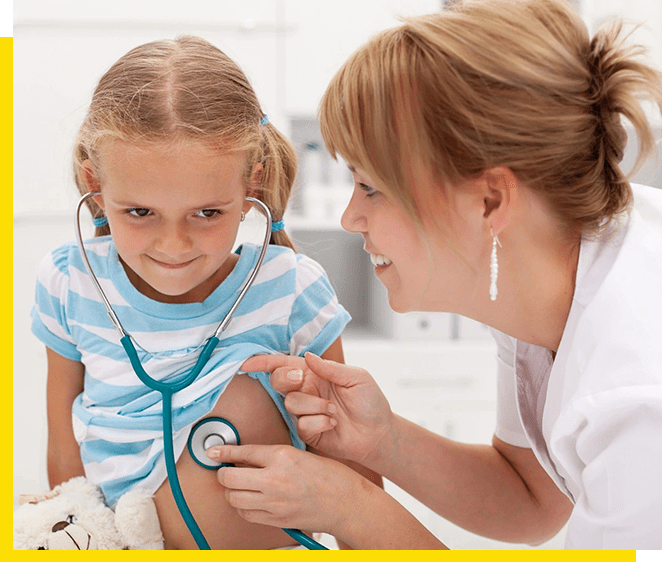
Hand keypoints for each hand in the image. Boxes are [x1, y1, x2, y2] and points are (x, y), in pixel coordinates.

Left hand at [206, 444, 369, 537]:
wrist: (347, 504)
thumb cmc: (331, 477)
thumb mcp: (301, 454)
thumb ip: (274, 456)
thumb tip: (249, 457)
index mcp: (283, 457)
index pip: (244, 452)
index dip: (225, 451)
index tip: (215, 452)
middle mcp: (275, 479)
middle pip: (231, 477)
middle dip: (223, 472)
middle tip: (225, 469)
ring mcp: (274, 503)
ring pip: (234, 498)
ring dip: (230, 491)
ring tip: (237, 485)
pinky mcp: (276, 520)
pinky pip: (246, 514)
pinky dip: (242, 507)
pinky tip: (248, 500)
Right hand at [240, 353, 393, 467]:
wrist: (377, 434)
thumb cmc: (370, 402)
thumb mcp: (356, 377)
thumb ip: (330, 367)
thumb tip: (307, 356)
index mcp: (315, 373)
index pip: (284, 364)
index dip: (263, 362)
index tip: (246, 363)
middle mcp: (306, 390)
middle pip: (278, 381)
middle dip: (285, 379)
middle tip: (301, 380)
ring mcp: (305, 412)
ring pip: (291, 404)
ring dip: (314, 405)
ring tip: (334, 411)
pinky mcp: (307, 432)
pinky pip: (302, 424)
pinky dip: (319, 423)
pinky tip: (333, 424)